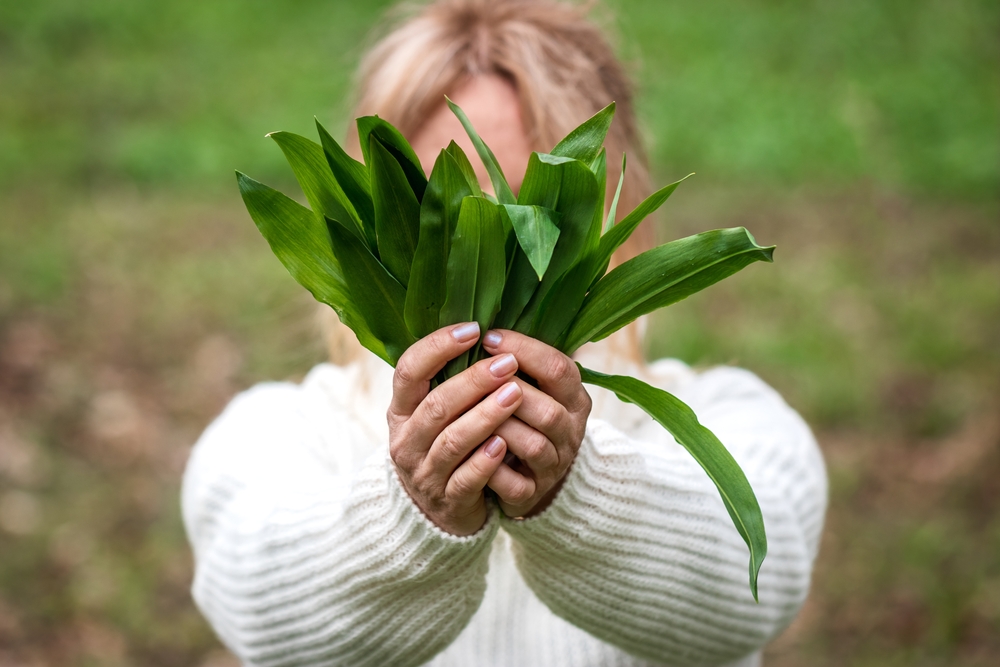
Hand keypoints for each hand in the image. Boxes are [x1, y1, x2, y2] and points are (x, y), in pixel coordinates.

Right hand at [386, 322, 523, 535]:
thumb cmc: (444, 447)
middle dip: (473, 381)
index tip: (473, 329)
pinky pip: (466, 479)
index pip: (409, 370)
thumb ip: (450, 379)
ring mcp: (425, 473)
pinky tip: (505, 444)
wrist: (437, 513)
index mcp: (401, 410)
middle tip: (507, 363)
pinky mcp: (448, 501)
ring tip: (515, 395)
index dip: (438, 347)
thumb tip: (487, 329)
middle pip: (436, 405)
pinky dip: (485, 461)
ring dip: (486, 416)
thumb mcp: (435, 414)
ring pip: (453, 441)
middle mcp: (406, 441)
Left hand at [480, 330, 591, 517]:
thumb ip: (517, 359)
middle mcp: (570, 431)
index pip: (559, 368)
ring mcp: (553, 465)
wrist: (529, 477)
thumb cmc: (521, 417)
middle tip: (475, 375)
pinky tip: (470, 453)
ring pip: (532, 444)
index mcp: (573, 397)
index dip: (524, 350)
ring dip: (498, 425)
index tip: (487, 337)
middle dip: (508, 390)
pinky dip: (492, 469)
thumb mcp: (532, 385)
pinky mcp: (532, 493)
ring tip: (468, 411)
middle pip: (549, 409)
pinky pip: (515, 483)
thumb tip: (481, 321)